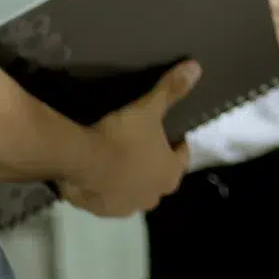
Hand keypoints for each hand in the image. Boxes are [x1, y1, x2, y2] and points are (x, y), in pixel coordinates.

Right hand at [62, 62, 196, 216]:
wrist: (82, 160)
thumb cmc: (124, 136)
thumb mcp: (149, 108)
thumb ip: (172, 89)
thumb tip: (196, 66)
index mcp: (171, 174)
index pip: (181, 157)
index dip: (175, 144)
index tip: (168, 132)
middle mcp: (153, 196)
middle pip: (158, 177)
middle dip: (152, 164)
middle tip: (139, 143)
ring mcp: (126, 207)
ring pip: (133, 191)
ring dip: (129, 179)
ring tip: (116, 158)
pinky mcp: (100, 211)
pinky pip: (107, 198)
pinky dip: (104, 188)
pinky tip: (95, 173)